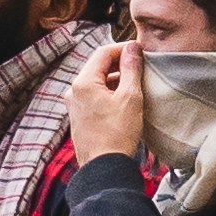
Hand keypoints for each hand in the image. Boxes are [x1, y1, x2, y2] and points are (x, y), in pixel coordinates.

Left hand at [66, 31, 148, 164]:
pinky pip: (94, 98)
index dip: (122, 49)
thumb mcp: (130, 98)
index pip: (102, 53)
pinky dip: (109, 95)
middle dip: (120, 66)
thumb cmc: (118, 133)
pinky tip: (125, 104)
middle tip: (141, 70)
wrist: (104, 168)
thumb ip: (131, 69)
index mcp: (83, 83)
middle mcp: (73, 91)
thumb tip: (132, 47)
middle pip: (98, 68)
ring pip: (97, 83)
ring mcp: (74, 105)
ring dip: (116, 81)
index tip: (140, 53)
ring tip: (136, 88)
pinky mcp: (79, 118)